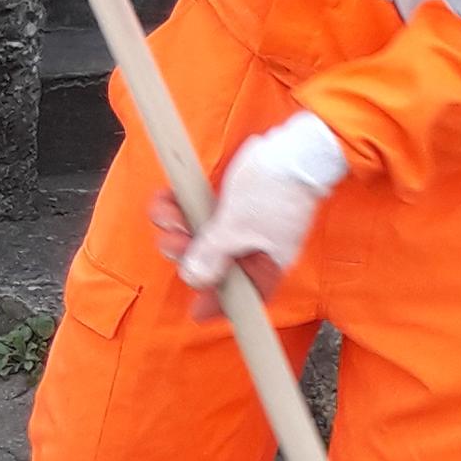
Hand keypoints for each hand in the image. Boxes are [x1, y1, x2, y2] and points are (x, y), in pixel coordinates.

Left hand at [151, 112, 346, 297]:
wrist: (293, 147)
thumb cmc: (275, 190)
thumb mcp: (238, 228)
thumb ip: (213, 255)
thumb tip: (194, 279)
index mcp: (263, 263)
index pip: (242, 297)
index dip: (219, 306)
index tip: (196, 312)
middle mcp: (250, 248)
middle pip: (210, 266)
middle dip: (184, 255)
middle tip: (174, 240)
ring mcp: (236, 225)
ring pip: (196, 238)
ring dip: (174, 228)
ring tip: (169, 215)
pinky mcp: (224, 203)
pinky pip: (194, 213)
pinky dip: (177, 207)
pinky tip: (168, 199)